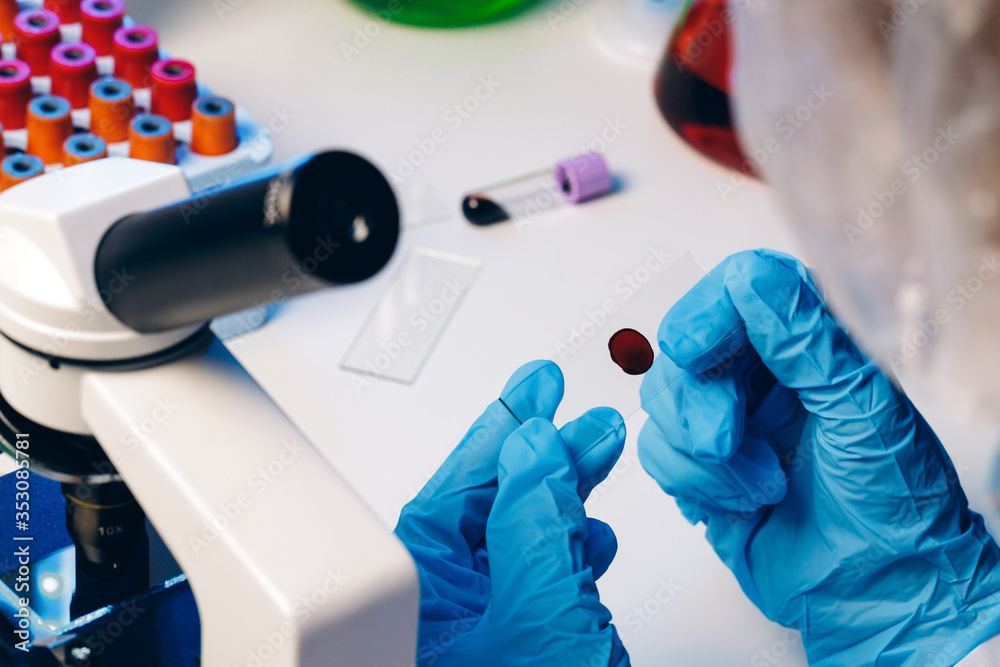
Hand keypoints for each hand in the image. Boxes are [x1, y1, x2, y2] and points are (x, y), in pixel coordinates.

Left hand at [394, 360, 630, 666]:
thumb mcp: (538, 614)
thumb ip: (536, 529)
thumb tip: (534, 448)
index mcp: (424, 605)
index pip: (451, 495)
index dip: (498, 432)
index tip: (534, 387)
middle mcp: (450, 616)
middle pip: (493, 512)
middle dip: (545, 456)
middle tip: (581, 414)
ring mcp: (491, 635)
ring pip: (527, 543)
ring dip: (568, 496)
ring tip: (602, 450)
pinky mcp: (531, 650)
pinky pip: (547, 584)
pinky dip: (575, 551)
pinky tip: (595, 535)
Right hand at [639, 249, 999, 664]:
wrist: (883, 593)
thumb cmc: (897, 505)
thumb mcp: (863, 411)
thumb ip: (806, 341)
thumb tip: (754, 280)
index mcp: (804, 348)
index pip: (735, 292)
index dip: (706, 312)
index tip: (696, 346)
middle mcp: (760, 379)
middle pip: (682, 349)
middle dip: (697, 399)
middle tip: (726, 436)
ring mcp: (725, 424)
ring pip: (661, 401)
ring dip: (703, 452)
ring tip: (760, 482)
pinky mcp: (699, 472)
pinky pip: (657, 453)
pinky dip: (694, 482)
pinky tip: (742, 502)